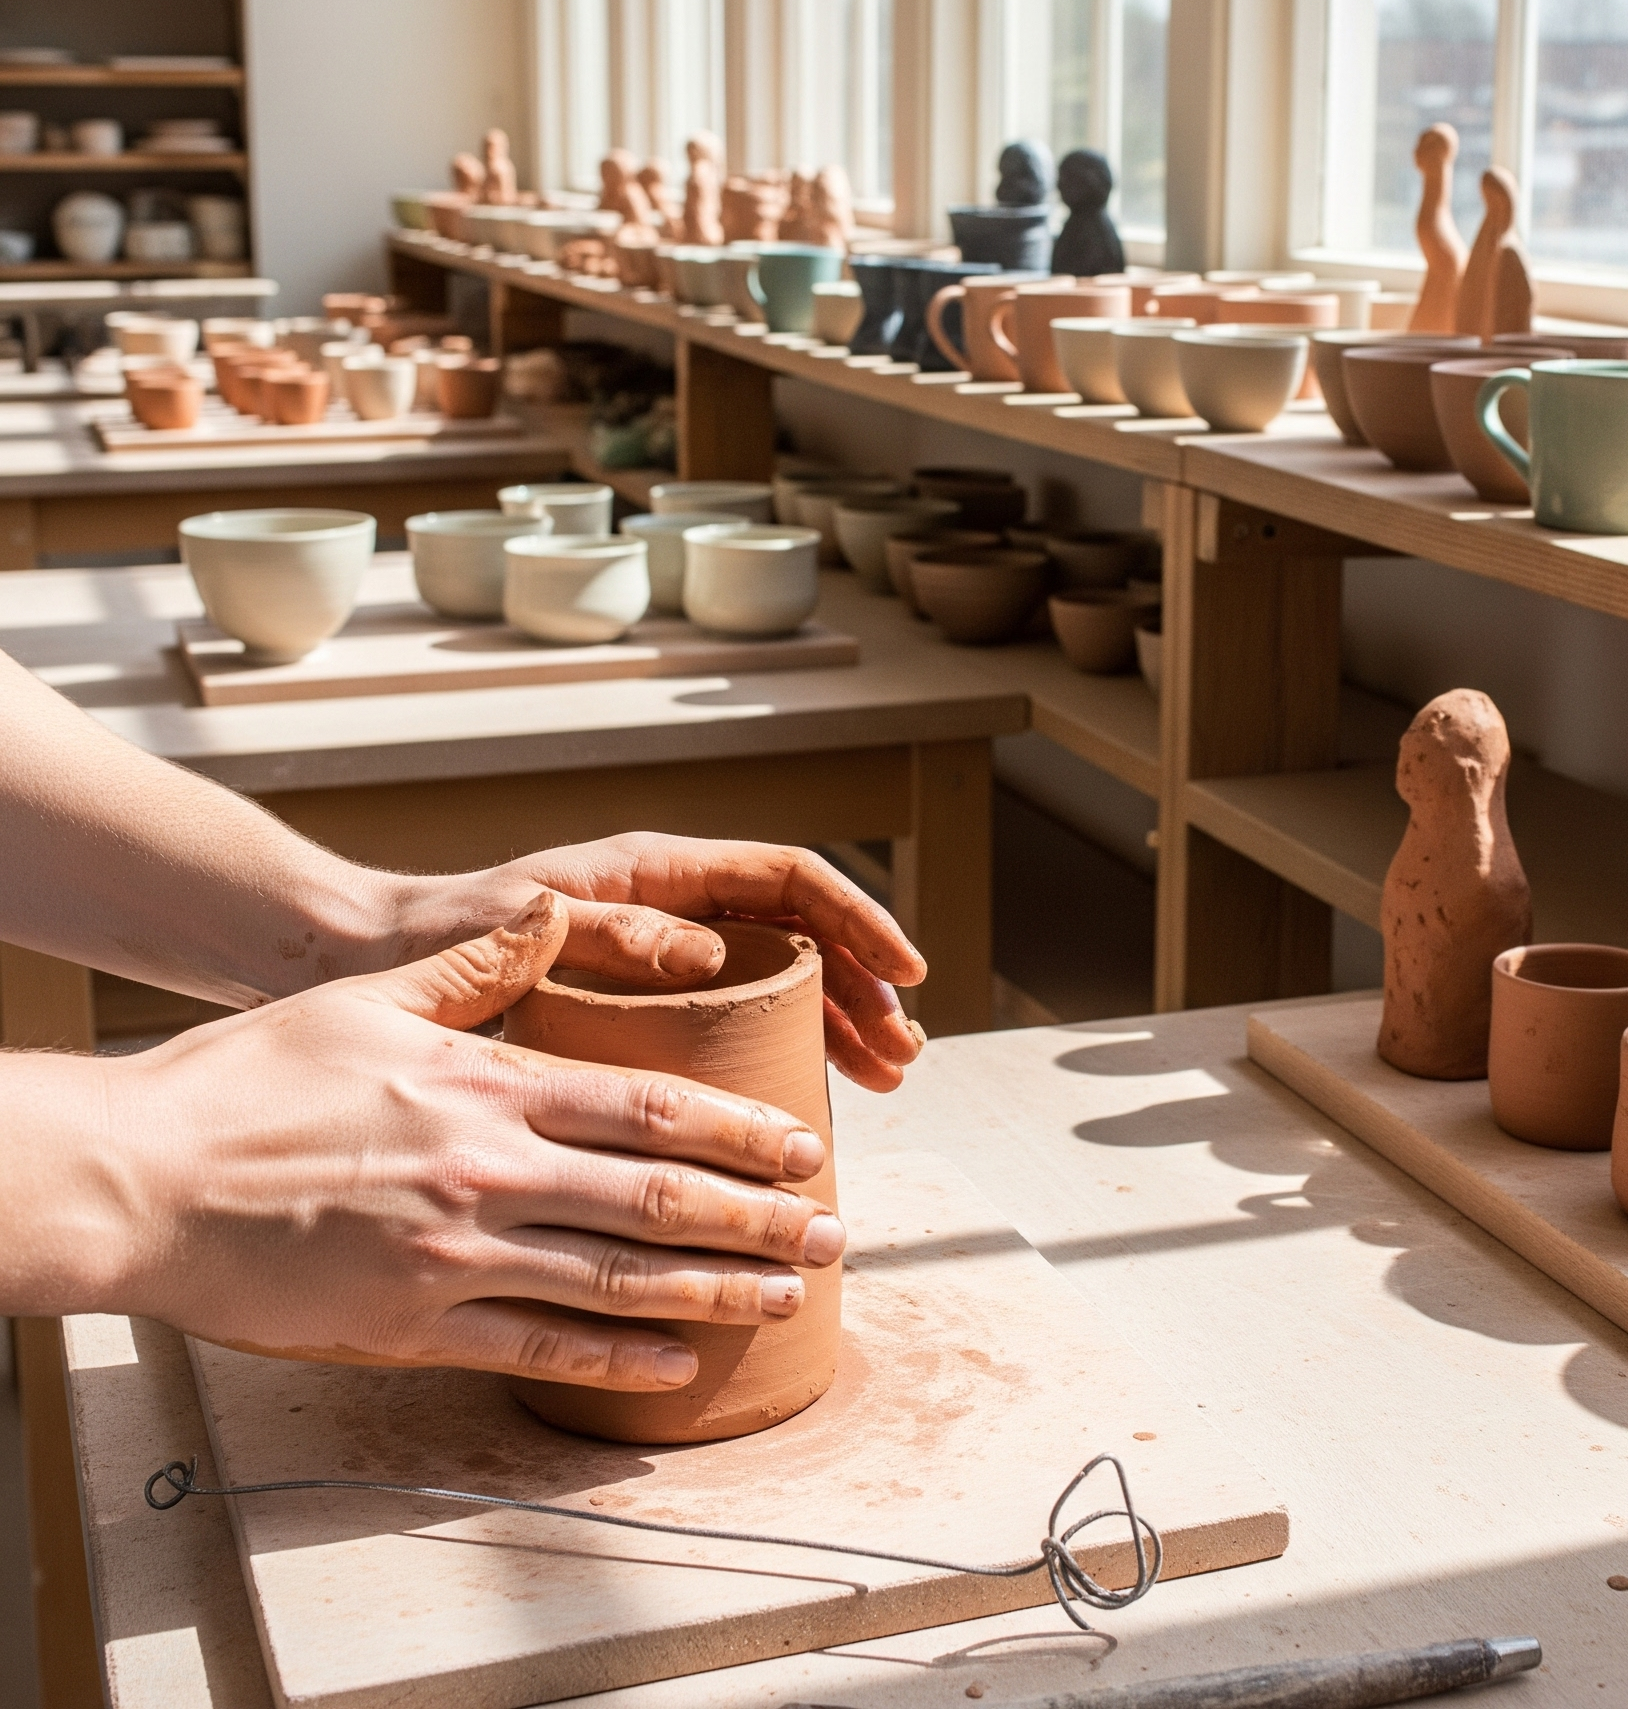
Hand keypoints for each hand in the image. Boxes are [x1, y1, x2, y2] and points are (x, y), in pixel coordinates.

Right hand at [88, 894, 844, 1389]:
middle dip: (759, 1214)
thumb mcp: (370, 999)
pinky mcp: (412, 1326)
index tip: (804, 1139)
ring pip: (620, 1279)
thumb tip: (554, 914)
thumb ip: (478, 963)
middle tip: (832, 1226)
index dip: (741, 1128)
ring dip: (717, 1288)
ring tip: (788, 1292)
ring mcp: (456, 1256)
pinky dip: (620, 1359)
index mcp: (490, 1085)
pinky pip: (539, 1348)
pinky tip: (680, 1363)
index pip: (652, 1106)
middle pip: (659, 1196)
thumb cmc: (251, 1080)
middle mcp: (492, 1172)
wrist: (143, 1179)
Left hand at [401, 836, 927, 1091]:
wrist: (361, 961)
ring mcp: (659, 959)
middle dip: (863, 990)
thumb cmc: (436, 933)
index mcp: (656, 871)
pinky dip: (781, 1057)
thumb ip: (613, 929)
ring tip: (879, 1083)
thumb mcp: (525, 925)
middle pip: (801, 937)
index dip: (860, 920)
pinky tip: (803, 1102)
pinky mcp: (638, 1011)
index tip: (905, 972)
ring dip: (836, 1028)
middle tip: (900, 1055)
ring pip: (778, 985)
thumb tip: (710, 950)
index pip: (791, 879)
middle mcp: (670, 908)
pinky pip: (734, 1024)